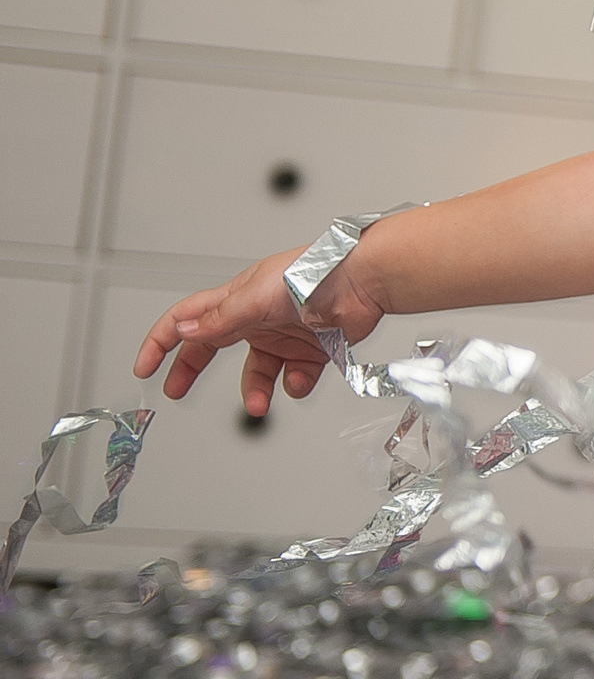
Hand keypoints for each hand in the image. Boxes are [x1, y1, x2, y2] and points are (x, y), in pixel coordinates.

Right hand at [133, 248, 384, 416]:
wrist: (363, 283)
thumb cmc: (314, 273)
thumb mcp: (255, 296)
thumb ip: (219, 319)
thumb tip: (184, 332)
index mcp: (236, 298)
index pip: (186, 318)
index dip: (161, 341)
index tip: (144, 367)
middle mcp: (257, 316)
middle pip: (212, 347)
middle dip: (191, 370)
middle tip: (175, 392)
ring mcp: (284, 333)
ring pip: (257, 370)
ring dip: (255, 390)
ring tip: (259, 405)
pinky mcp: (313, 348)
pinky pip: (295, 376)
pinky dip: (295, 384)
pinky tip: (300, 381)